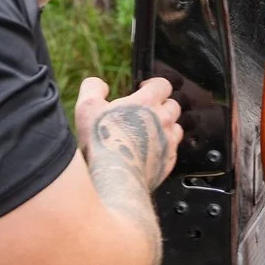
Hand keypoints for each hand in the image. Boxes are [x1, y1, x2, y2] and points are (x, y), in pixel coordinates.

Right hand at [77, 75, 182, 189]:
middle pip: (173, 105)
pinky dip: (165, 148)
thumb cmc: (101, 143)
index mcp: (146, 102)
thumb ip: (93, 88)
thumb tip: (99, 85)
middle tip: (145, 112)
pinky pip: (174, 150)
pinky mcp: (168, 162)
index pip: (163, 84)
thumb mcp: (87, 107)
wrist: (114, 180)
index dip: (154, 84)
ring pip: (176, 127)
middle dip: (161, 105)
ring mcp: (168, 142)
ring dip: (166, 126)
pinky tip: (150, 151)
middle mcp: (162, 120)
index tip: (144, 88)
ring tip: (149, 131)